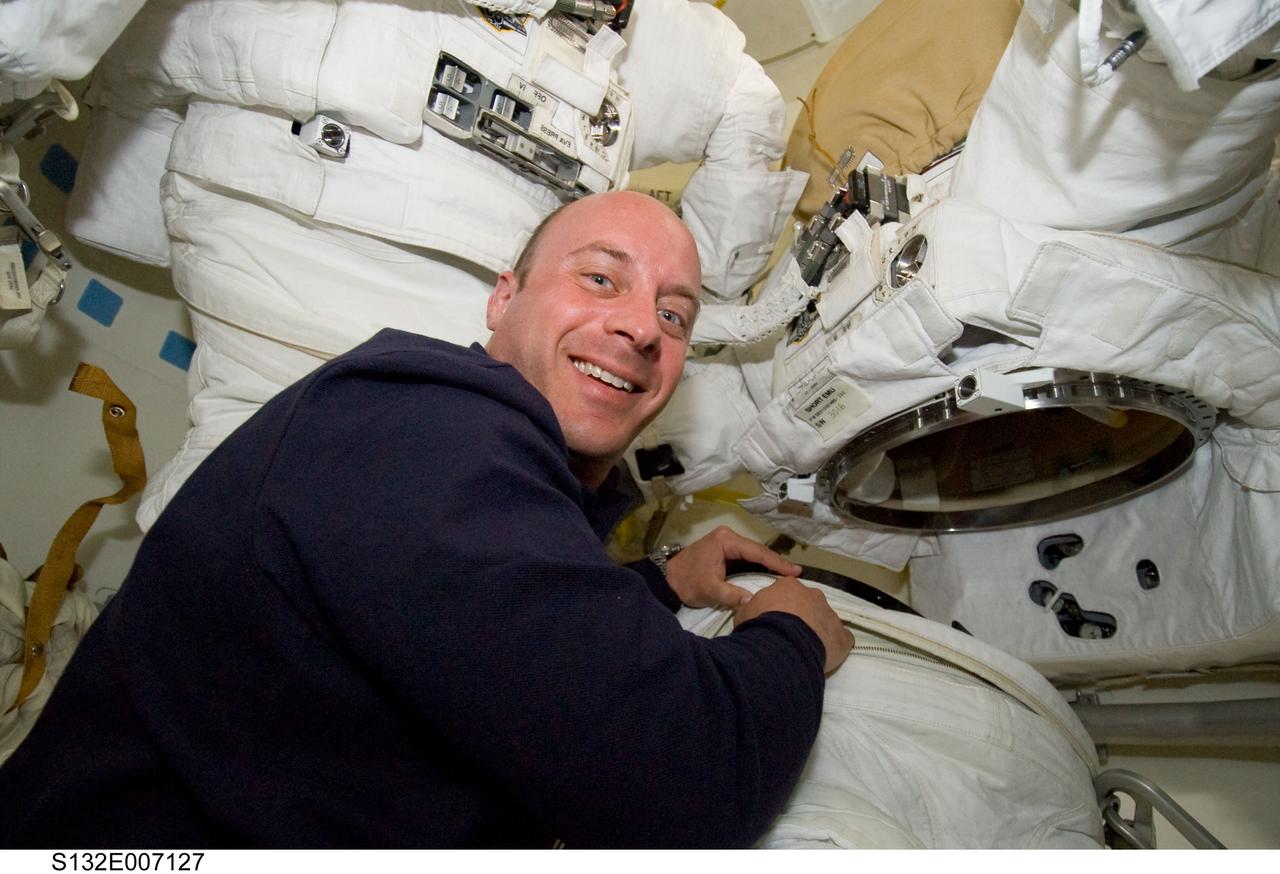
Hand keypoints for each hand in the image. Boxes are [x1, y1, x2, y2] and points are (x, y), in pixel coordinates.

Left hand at [663, 526, 802, 609]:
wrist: (667, 580)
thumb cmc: (687, 582)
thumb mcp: (709, 589)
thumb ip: (731, 595)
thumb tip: (752, 602)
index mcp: (726, 541)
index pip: (757, 552)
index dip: (776, 563)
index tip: (794, 572)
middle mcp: (728, 537)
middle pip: (758, 551)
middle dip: (776, 563)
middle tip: (796, 574)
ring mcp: (726, 543)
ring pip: (754, 554)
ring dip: (769, 564)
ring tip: (789, 575)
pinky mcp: (725, 551)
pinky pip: (747, 558)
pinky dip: (759, 566)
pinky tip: (771, 574)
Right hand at [733, 576, 853, 675]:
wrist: (782, 645)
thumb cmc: (760, 626)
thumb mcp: (743, 614)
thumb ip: (749, 609)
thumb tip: (748, 607)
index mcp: (789, 587)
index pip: (786, 592)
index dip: (780, 606)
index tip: (774, 619)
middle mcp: (813, 596)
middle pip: (809, 603)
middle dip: (802, 616)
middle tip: (789, 634)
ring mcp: (830, 615)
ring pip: (826, 620)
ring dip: (818, 630)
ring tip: (805, 648)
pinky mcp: (842, 637)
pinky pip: (843, 639)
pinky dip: (836, 645)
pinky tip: (825, 654)